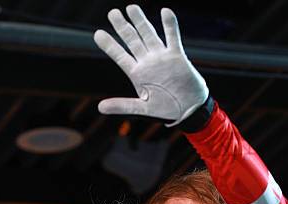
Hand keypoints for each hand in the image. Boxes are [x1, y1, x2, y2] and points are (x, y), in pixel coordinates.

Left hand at [94, 5, 207, 123]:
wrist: (189, 110)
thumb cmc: (166, 109)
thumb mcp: (142, 108)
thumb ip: (122, 105)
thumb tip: (100, 107)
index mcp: (137, 74)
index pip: (120, 56)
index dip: (109, 45)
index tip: (97, 33)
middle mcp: (148, 62)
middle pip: (132, 40)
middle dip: (122, 27)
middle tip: (112, 13)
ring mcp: (162, 57)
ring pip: (149, 35)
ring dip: (141, 21)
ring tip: (131, 7)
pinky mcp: (177, 56)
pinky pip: (173, 37)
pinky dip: (170, 25)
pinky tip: (165, 11)